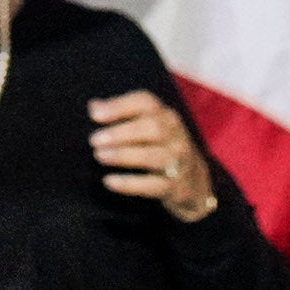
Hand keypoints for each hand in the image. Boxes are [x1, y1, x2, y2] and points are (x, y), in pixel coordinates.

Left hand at [89, 89, 219, 223]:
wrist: (196, 182)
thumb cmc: (162, 147)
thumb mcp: (150, 126)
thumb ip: (123, 114)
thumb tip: (93, 106)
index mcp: (166, 115)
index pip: (145, 103)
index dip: (120, 106)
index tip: (94, 114)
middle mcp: (175, 135)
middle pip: (151, 128)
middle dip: (121, 132)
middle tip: (94, 140)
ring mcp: (178, 161)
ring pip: (152, 156)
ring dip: (124, 155)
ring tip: (100, 156)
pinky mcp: (175, 187)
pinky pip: (152, 185)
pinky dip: (130, 183)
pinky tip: (109, 181)